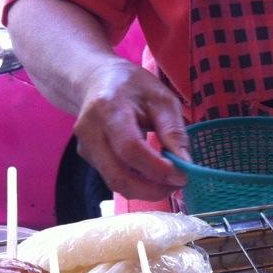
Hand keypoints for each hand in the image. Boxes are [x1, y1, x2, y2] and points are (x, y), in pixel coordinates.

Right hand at [73, 59, 190, 200]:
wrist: (96, 80)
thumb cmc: (133, 87)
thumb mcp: (162, 98)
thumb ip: (174, 129)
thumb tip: (186, 164)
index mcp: (108, 109)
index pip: (130, 148)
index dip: (157, 169)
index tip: (182, 175)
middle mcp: (90, 131)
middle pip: (119, 175)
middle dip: (153, 189)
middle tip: (179, 184)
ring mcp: (86, 147)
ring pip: (116, 183)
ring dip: (147, 191)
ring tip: (169, 182)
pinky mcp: (88, 158)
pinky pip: (114, 179)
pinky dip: (138, 185)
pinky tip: (154, 176)